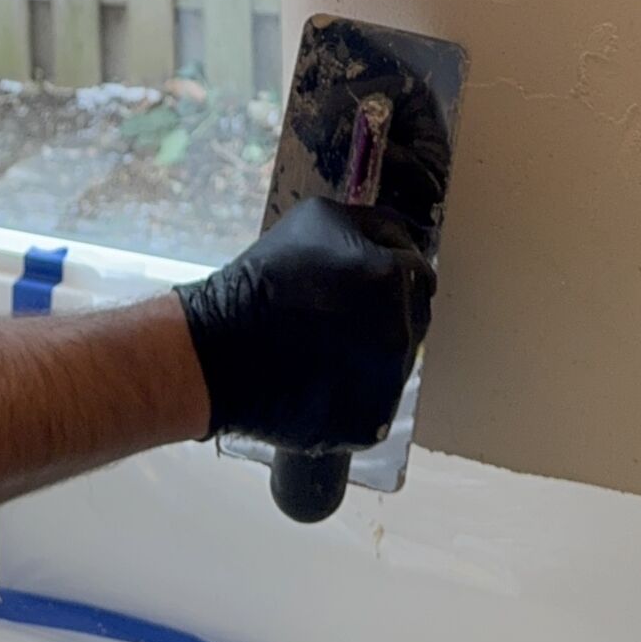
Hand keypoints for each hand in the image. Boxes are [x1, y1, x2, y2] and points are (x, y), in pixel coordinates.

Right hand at [176, 196, 435, 449]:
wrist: (223, 348)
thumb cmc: (268, 273)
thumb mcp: (320, 217)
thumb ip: (373, 226)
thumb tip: (401, 241)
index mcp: (393, 280)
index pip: (418, 271)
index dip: (391, 269)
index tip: (364, 276)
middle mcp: (400, 334)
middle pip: (414, 318)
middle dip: (389, 311)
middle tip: (344, 311)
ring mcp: (385, 384)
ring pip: (395, 362)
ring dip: (374, 352)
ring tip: (329, 346)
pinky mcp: (368, 424)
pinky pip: (375, 402)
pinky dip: (358, 391)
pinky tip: (324, 377)